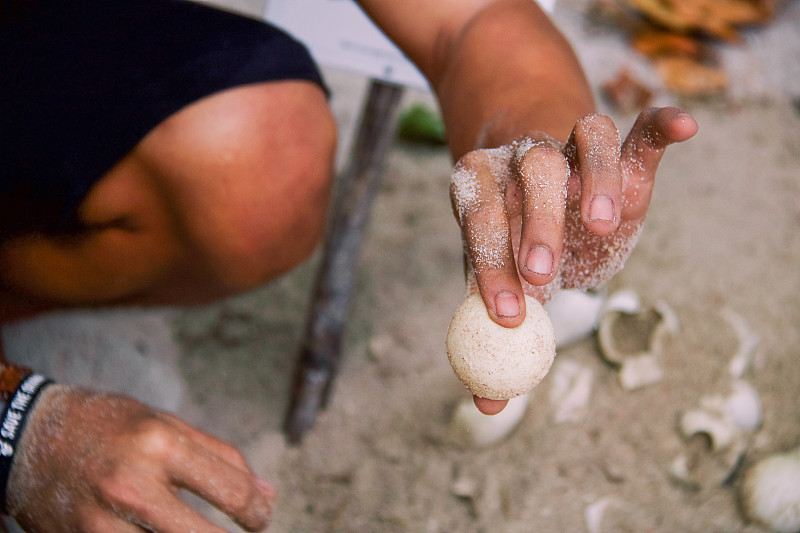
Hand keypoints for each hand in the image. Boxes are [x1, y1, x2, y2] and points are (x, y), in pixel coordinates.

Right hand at [7, 385, 274, 531]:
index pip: (231, 490)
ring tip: (199, 531)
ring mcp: (102, 521)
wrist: (27, 436)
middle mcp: (132, 484)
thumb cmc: (110, 426)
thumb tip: (268, 494)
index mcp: (161, 443)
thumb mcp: (167, 424)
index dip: (256, 511)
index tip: (260, 517)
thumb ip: (221, 457)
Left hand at [450, 107, 697, 413]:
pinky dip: (658, 125)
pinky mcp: (616, 144)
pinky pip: (635, 126)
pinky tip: (680, 130)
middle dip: (535, 223)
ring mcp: (571, 143)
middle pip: (531, 171)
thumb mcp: (503, 290)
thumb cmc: (516, 254)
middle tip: (544, 277)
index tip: (511, 313)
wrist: (543, 202)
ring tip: (601, 225)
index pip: (480, 215)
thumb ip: (492, 339)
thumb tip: (487, 404)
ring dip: (594, 178)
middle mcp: (524, 156)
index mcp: (483, 187)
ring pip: (585, 139)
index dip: (490, 262)